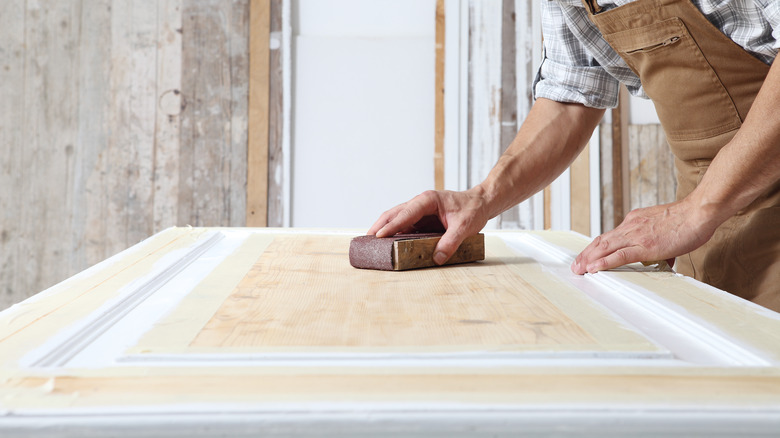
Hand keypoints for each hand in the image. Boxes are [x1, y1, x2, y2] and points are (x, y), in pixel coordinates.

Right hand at [368, 188, 491, 264]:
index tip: (379, 236)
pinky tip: (389, 242)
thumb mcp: (464, 227)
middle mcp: (420, 203)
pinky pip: (405, 225)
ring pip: (397, 218)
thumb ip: (450, 242)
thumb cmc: (473, 209)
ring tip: (371, 242)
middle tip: (367, 239)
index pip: (405, 213)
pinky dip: (395, 233)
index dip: (392, 226)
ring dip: (384, 229)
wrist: (481, 202)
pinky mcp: (422, 218)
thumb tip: (437, 258)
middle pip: (394, 213)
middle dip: (380, 226)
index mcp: (427, 200)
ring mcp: (420, 211)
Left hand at [571, 199, 717, 273]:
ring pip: (606, 248)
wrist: (699, 212)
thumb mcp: (665, 228)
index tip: (588, 255)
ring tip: (579, 270)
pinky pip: (620, 256)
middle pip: (602, 241)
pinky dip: (605, 262)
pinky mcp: (645, 246)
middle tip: (575, 266)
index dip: (596, 247)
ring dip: (589, 260)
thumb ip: (659, 241)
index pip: (610, 235)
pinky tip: (594, 269)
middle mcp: (631, 226)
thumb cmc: (688, 220)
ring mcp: (637, 235)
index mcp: (635, 220)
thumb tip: (663, 257)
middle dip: (586, 254)